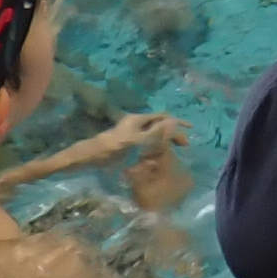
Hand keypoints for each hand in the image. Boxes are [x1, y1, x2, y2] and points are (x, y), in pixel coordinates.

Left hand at [44, 110, 179, 170]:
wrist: (86, 159)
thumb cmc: (109, 149)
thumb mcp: (134, 141)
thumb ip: (154, 133)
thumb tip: (173, 121)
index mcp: (137, 120)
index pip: (162, 117)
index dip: (177, 123)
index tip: (190, 130)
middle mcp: (134, 124)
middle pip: (158, 125)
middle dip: (172, 133)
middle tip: (184, 146)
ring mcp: (129, 134)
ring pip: (152, 135)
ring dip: (164, 142)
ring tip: (173, 153)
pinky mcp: (125, 145)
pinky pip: (145, 144)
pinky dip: (154, 149)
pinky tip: (156, 160)